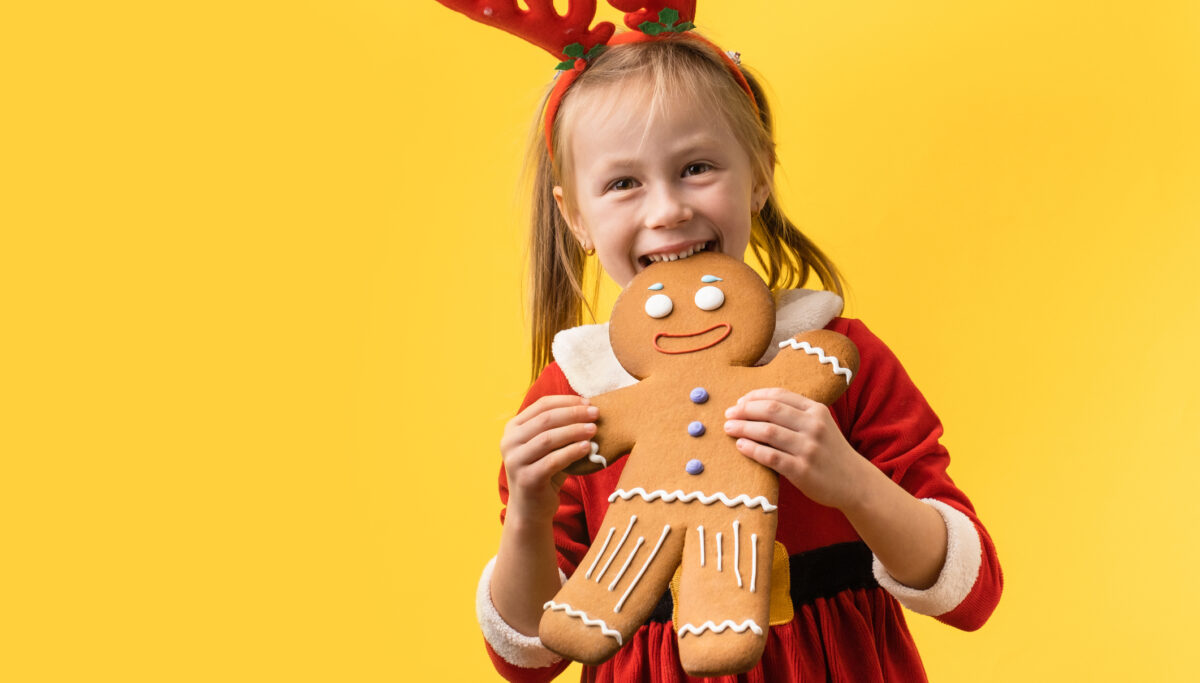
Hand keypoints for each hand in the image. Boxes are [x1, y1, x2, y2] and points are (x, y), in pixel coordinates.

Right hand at [500, 395, 597, 521]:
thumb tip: (588, 407)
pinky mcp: (526, 478)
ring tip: (594, 429)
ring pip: (548, 438)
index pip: (541, 405)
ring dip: (574, 431)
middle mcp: (509, 442)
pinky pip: (552, 461)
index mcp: (513, 428)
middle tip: (595, 413)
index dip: (567, 401)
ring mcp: (515, 461)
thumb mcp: (548, 446)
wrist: (531, 509)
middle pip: (545, 419)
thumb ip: (559, 427)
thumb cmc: (544, 472)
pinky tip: (587, 448)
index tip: (588, 402)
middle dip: (573, 414)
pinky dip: (572, 452)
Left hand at [723, 387, 868, 510]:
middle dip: (744, 410)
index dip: (754, 396)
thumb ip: (795, 414)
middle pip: (770, 410)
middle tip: (728, 414)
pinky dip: (751, 449)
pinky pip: (770, 456)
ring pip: (767, 431)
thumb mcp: (820, 424)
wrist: (855, 482)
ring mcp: (808, 448)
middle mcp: (813, 426)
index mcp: (816, 410)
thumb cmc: (830, 452)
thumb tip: (754, 405)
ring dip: (743, 428)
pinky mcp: (802, 470)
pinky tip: (740, 446)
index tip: (739, 401)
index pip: (779, 395)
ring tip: (729, 428)